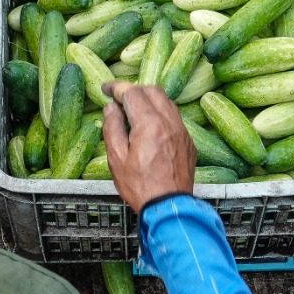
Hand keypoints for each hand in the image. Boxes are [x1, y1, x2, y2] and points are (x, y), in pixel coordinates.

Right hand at [102, 82, 195, 213]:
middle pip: (153, 91)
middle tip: (120, 99)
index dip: (116, 88)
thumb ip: (113, 128)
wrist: (169, 206)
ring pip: (167, 102)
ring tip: (135, 111)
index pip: (132, 93)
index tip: (106, 89)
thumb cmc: (140, 186)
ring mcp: (182, 131)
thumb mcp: (117, 158)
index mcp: (149, 123)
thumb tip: (111, 108)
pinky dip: (161, 114)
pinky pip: (175, 118)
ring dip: (150, 100)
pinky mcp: (188, 142)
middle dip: (134, 90)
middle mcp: (170, 121)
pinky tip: (151, 127)